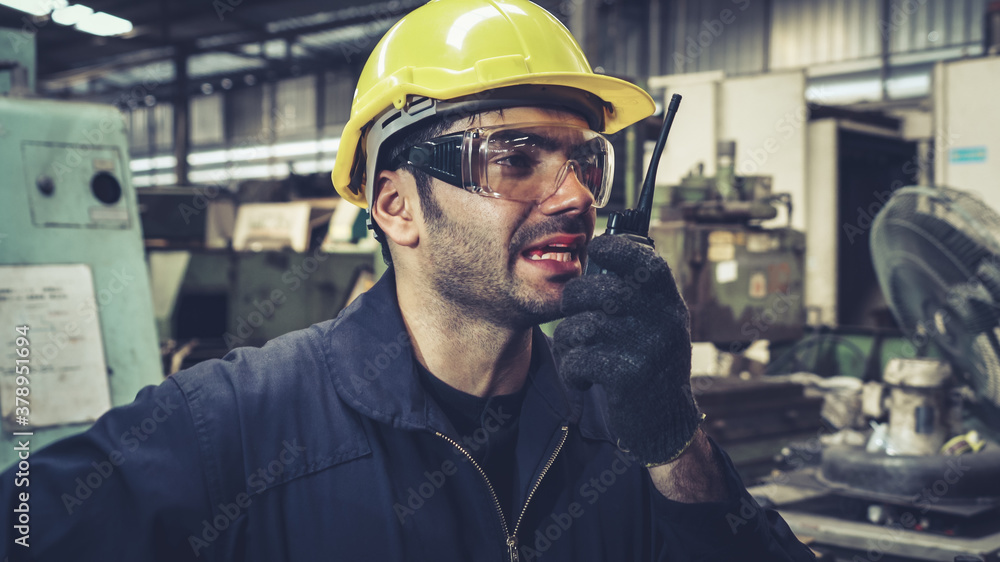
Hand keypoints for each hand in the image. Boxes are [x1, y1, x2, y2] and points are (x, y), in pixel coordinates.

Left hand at [554, 234, 702, 466]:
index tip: (597, 250)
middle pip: (602, 291)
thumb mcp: (657, 323)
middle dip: (574, 298)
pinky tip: (581, 376)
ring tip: (575, 351)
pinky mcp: (628, 377)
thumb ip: (638, 292)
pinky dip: (572, 369)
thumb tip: (601, 248)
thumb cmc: (650, 363)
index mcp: (669, 303)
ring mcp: (647, 348)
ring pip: (584, 326)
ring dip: (568, 339)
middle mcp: (663, 321)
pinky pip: (580, 359)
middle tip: (571, 310)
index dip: (617, 249)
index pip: (646, 261)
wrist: (666, 423)